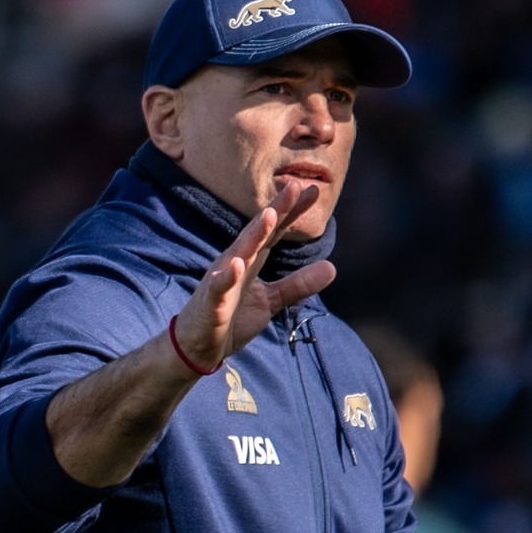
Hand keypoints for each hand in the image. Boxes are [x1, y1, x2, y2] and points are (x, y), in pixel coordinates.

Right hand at [169, 180, 336, 372]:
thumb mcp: (271, 300)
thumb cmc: (231, 317)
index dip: (292, 211)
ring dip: (254, 234)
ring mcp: (222, 280)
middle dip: (276, 210)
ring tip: (270, 214)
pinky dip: (227, 277)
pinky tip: (237, 265)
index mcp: (251, 260)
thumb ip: (298, 284)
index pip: (274, 231)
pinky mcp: (211, 302)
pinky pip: (219, 288)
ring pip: (239, 252)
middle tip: (294, 186)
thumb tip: (333, 268)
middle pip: (259, 232)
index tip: (313, 190)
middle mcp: (236, 262)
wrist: (198, 346)